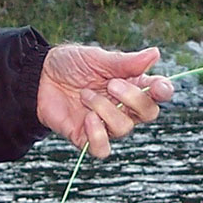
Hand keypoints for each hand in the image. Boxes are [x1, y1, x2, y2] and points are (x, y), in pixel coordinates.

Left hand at [35, 44, 171, 157]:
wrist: (38, 77)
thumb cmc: (70, 64)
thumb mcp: (97, 58)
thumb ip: (125, 62)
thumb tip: (155, 54)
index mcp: (130, 84)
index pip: (157, 93)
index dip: (163, 92)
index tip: (158, 87)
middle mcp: (123, 106)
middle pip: (148, 113)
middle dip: (133, 99)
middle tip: (112, 84)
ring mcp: (106, 123)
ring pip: (124, 129)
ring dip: (105, 110)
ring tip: (85, 95)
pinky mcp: (87, 137)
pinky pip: (103, 148)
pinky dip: (97, 134)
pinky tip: (86, 118)